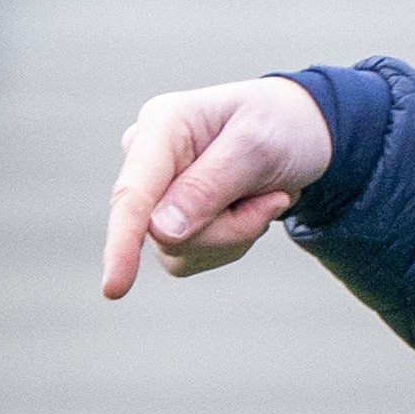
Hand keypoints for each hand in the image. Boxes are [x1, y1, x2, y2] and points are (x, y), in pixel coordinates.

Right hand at [102, 75, 332, 298]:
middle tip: (277, 196)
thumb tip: (160, 233)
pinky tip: (248, 206)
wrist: (300, 132)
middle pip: (166, 234)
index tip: (114, 287)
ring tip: (263, 193)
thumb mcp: (259, 146)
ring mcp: (153, 195)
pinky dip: (232, 240)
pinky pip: (189, 258)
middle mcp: (145, 160)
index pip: (134, 192)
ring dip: (236, 233)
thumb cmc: (280, 126)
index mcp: (161, 125)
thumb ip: (208, 186)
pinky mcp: (165, 224)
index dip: (122, 240)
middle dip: (231, 228)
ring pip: (179, 252)